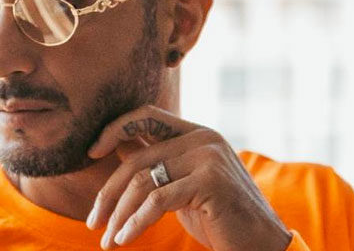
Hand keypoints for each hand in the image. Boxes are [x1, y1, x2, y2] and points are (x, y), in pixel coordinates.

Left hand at [85, 105, 291, 249]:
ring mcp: (208, 158)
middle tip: (94, 221)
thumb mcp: (183, 184)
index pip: (146, 115)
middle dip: (109, 192)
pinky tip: (125, 239)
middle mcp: (203, 138)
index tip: (91, 152)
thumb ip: (158, 162)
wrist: (262, 245)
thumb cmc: (219, 217)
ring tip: (107, 240)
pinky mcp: (210, 182)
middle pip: (137, 156)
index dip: (114, 128)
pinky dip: (135, 223)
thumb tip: (116, 144)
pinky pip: (157, 201)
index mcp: (196, 133)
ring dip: (119, 214)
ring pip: (143, 180)